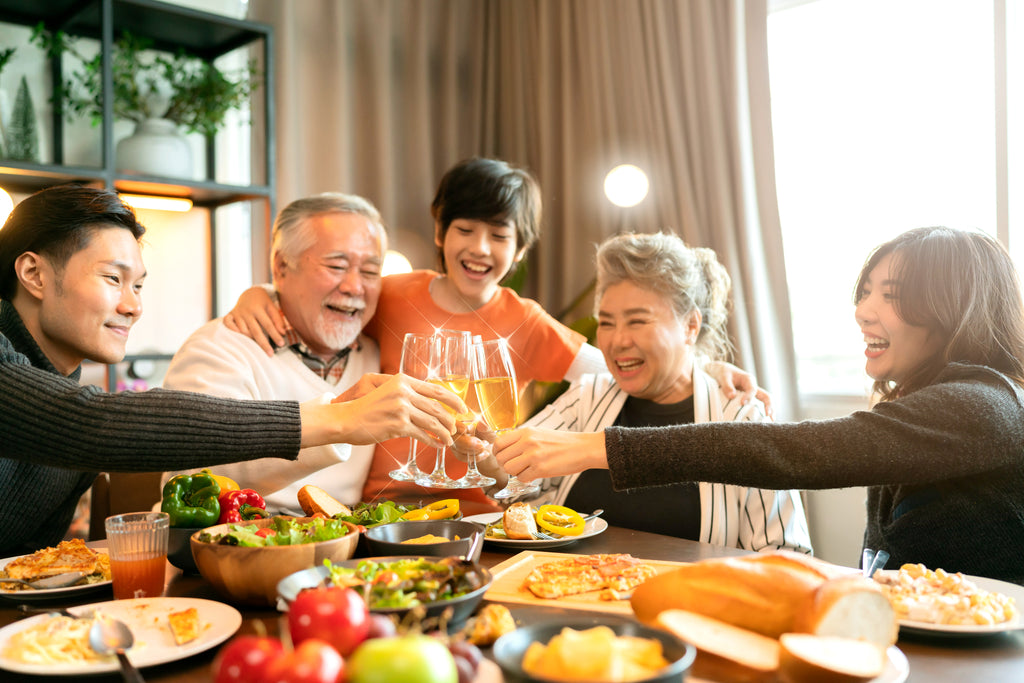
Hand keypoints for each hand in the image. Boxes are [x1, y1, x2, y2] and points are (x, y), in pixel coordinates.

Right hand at [223, 286, 285, 356]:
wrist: (249, 293)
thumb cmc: (263, 303)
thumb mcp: (272, 307)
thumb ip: (278, 320)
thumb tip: (282, 333)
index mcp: (258, 308)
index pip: (268, 325)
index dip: (275, 335)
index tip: (281, 344)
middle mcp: (246, 311)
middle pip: (255, 331)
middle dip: (263, 344)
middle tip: (270, 354)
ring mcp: (237, 313)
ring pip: (243, 331)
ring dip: (250, 339)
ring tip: (258, 344)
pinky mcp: (229, 315)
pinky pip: (228, 325)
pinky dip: (233, 331)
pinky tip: (241, 336)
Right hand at [301, 374, 465, 447]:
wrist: (345, 419)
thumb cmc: (366, 408)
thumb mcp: (387, 391)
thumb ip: (406, 393)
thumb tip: (430, 402)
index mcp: (402, 380)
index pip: (435, 389)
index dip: (453, 399)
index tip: (463, 408)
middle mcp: (403, 391)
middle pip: (437, 406)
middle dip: (451, 419)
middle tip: (458, 428)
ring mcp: (401, 408)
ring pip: (432, 421)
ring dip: (444, 433)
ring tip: (449, 440)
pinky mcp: (397, 425)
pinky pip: (422, 434)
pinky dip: (433, 441)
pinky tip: (438, 445)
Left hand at [493, 428, 606, 481]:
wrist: (582, 448)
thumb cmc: (562, 442)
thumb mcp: (539, 433)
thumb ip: (522, 439)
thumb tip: (506, 449)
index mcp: (526, 432)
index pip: (499, 443)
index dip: (497, 453)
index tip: (502, 457)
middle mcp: (527, 442)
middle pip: (501, 458)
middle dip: (505, 465)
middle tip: (515, 466)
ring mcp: (533, 455)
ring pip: (509, 469)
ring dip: (515, 472)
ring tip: (526, 469)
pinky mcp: (541, 469)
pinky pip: (522, 478)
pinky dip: (526, 478)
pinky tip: (535, 473)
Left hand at [704, 360, 773, 417]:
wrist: (721, 371)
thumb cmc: (722, 373)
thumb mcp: (723, 376)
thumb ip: (727, 386)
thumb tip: (732, 396)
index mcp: (748, 379)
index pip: (752, 389)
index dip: (749, 396)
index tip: (742, 403)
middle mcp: (753, 387)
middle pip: (766, 396)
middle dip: (769, 406)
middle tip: (769, 416)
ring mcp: (753, 394)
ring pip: (765, 402)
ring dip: (769, 411)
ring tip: (770, 422)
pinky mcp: (749, 400)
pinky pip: (757, 407)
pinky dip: (760, 414)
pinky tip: (760, 423)